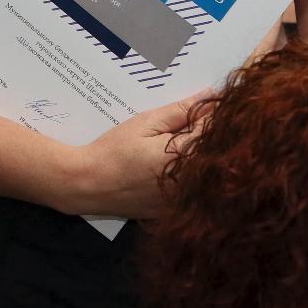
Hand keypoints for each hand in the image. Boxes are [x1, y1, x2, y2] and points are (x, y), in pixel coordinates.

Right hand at [62, 94, 204, 220]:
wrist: (89, 185)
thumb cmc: (115, 151)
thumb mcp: (147, 123)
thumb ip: (181, 111)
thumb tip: (211, 96)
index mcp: (186, 157)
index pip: (218, 131)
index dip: (218, 115)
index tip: (213, 104)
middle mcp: (191, 183)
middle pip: (217, 154)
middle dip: (212, 135)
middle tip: (194, 123)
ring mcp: (184, 201)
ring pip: (207, 174)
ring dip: (203, 156)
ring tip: (179, 144)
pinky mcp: (175, 211)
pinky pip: (193, 191)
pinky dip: (190, 177)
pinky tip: (171, 166)